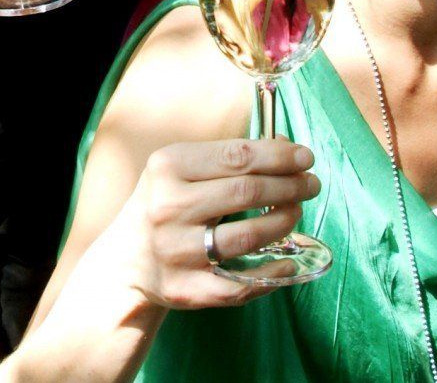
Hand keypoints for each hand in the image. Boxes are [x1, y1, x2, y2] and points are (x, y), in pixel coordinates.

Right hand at [100, 137, 320, 310]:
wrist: (126, 261)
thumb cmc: (164, 203)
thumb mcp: (179, 169)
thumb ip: (228, 157)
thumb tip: (285, 148)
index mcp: (167, 167)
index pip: (237, 156)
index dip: (279, 156)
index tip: (305, 157)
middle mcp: (169, 207)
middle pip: (246, 192)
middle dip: (289, 186)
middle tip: (310, 184)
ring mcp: (177, 251)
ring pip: (248, 237)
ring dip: (283, 222)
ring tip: (295, 212)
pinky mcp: (186, 289)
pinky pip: (240, 284)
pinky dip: (272, 274)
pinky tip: (288, 262)